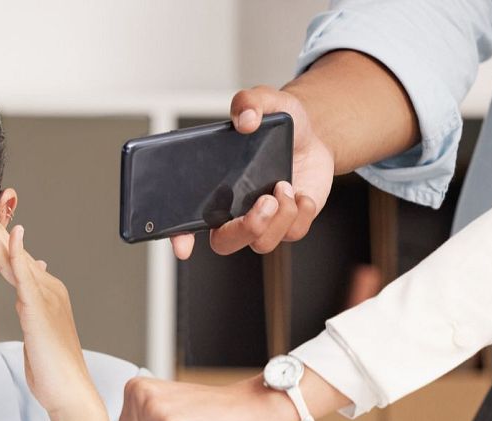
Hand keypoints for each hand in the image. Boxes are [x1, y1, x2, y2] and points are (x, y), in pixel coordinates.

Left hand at [0, 196, 111, 420]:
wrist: (70, 393)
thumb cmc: (53, 368)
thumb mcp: (38, 329)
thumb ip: (31, 302)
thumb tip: (29, 275)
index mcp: (43, 293)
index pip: (15, 258)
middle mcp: (47, 289)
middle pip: (14, 251)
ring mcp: (47, 298)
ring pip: (16, 259)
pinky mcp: (42, 312)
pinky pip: (28, 278)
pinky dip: (20, 255)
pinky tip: (13, 236)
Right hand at [170, 86, 333, 259]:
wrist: (312, 135)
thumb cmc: (279, 127)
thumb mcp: (264, 102)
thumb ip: (249, 103)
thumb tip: (246, 119)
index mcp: (212, 190)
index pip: (185, 222)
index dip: (180, 237)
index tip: (183, 246)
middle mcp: (233, 212)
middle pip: (225, 243)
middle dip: (247, 228)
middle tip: (264, 201)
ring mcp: (262, 221)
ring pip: (262, 243)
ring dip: (278, 216)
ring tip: (284, 186)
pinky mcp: (289, 224)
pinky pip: (292, 233)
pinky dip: (301, 213)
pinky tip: (300, 192)